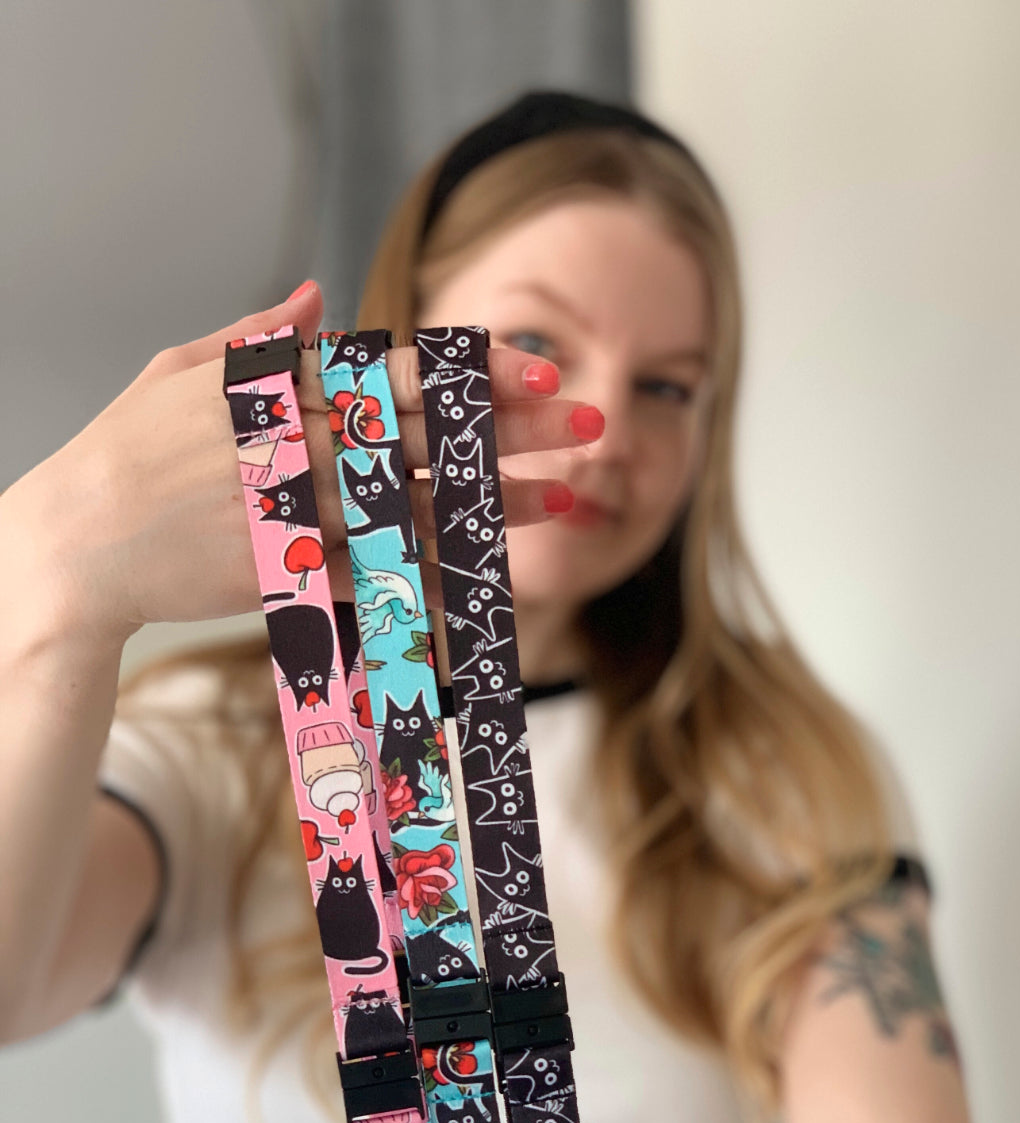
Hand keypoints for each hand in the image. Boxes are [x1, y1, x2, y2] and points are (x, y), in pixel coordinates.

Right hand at [6, 281, 588, 644]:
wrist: (75, 545)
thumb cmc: (125, 452)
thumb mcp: (180, 371)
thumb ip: (257, 336)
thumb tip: (321, 295)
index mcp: (276, 386)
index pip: (398, 372)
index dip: (477, 374)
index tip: (542, 371)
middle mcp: (295, 442)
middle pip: (428, 433)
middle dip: (514, 429)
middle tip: (590, 423)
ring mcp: (296, 510)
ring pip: (421, 504)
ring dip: (497, 503)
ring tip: (565, 498)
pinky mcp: (290, 571)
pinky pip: (380, 575)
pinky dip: (440, 577)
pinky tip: (496, 577)